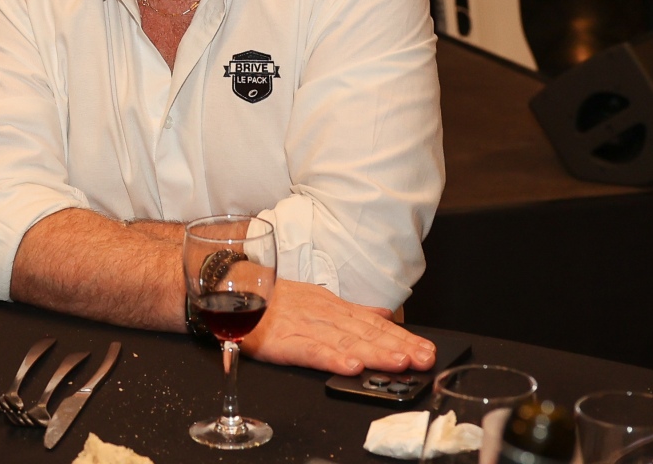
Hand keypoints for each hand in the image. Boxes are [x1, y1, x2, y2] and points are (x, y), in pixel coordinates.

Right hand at [240, 279, 435, 375]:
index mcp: (331, 306)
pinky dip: (331, 356)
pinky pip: (309, 350)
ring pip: (344, 340)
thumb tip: (385, 313)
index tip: (425, 349)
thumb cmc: (271, 299)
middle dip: (397, 346)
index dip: (401, 336)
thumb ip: (350, 310)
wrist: (227, 288)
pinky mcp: (281, 339)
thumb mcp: (314, 298)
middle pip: (365, 332)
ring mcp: (302, 325)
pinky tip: (350, 365)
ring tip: (399, 362)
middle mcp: (322, 314)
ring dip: (373, 351)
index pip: (373, 322)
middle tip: (424, 358)